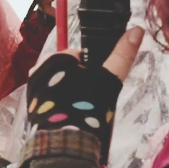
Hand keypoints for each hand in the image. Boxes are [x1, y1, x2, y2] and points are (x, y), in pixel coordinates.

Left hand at [27, 26, 143, 162]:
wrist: (64, 137)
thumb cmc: (87, 103)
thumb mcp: (109, 78)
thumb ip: (123, 54)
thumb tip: (137, 29)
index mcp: (57, 57)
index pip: (80, 56)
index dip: (93, 71)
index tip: (98, 85)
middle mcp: (39, 67)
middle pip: (68, 70)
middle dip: (79, 82)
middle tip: (90, 98)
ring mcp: (32, 86)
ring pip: (58, 84)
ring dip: (69, 93)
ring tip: (80, 108)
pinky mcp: (30, 103)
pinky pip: (49, 97)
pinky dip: (59, 103)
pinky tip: (69, 113)